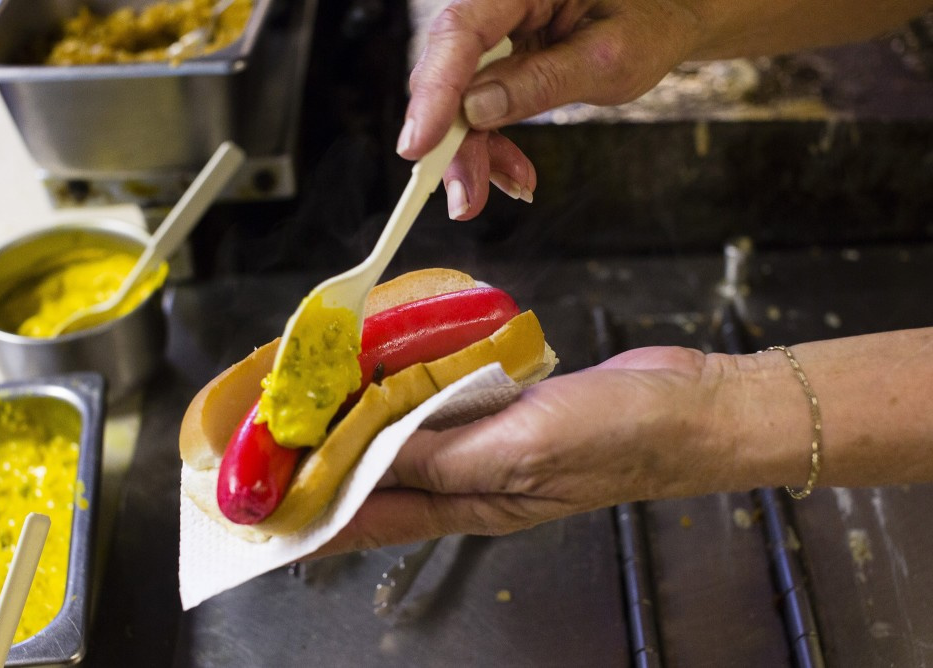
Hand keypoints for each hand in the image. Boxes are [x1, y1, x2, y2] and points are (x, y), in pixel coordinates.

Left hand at [317, 345, 730, 555]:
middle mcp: (473, 478)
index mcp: (472, 503)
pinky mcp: (510, 408)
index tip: (271, 507)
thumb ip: (442, 458)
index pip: (374, 516)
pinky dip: (412, 390)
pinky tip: (390, 374)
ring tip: (322, 407)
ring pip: (411, 438)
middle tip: (283, 444)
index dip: (320, 513)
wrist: (688, 408)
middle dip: (331, 466)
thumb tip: (370, 460)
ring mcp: (492, 442)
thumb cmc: (619, 439)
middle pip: (384, 480)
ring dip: (367, 426)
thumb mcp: (519, 452)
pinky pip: (447, 402)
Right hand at [398, 0, 701, 219]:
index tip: (419, 147)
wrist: (661, 18)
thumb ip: (542, 81)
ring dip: (474, 153)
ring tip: (512, 185)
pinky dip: (491, 145)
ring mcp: (494, 34)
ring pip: (457, 98)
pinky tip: (513, 172)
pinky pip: (477, 107)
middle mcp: (496, 4)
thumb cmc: (646, 22)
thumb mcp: (609, 57)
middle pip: (449, 72)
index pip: (461, 32)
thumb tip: (476, 112)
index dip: (435, 92)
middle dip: (453, 142)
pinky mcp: (497, 61)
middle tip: (466, 200)